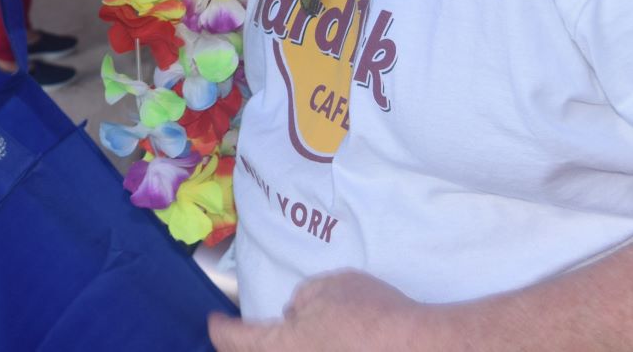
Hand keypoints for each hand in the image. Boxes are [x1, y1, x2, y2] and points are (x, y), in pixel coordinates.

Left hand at [208, 271, 430, 351]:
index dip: (220, 330)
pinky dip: (311, 348)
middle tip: (238, 337)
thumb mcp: (330, 288)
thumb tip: (294, 314)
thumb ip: (302, 300)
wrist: (419, 347)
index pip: (236, 340)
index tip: (213, 322)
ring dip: (278, 347)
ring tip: (281, 336)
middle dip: (244, 347)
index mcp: (282, 347)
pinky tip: (322, 341)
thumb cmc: (371, 314)